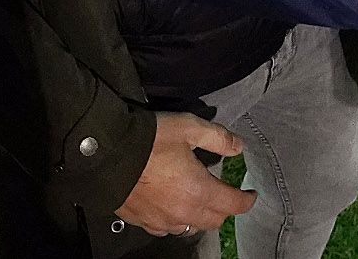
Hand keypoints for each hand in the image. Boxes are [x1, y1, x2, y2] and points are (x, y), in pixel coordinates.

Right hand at [117, 115, 256, 238]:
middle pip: (214, 221)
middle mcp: (184, 212)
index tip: (251, 194)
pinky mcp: (142, 222)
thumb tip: (239, 147)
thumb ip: (218, 138)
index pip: (233, 205)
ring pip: (190, 228)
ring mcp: (162, 220)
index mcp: (200, 191)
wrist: (106, 154)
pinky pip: (166, 229)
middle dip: (224, 210)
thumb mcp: (188, 127)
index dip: (246, 200)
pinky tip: (171, 209)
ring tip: (198, 201)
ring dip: (200, 217)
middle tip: (225, 194)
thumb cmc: (151, 140)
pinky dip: (175, 221)